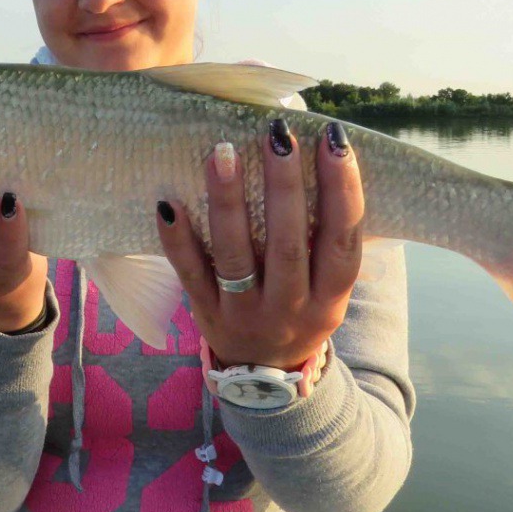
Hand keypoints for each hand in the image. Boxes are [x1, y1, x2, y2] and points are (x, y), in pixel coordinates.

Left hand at [156, 118, 363, 370]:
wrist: (266, 376)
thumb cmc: (302, 305)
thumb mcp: (329, 284)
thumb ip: (325, 230)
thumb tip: (315, 146)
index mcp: (331, 295)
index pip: (342, 238)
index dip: (343, 189)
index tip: (334, 139)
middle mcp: (292, 307)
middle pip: (289, 244)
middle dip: (284, 186)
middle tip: (278, 134)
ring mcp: (245, 313)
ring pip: (236, 257)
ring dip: (228, 202)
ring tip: (223, 152)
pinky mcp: (206, 313)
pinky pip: (190, 274)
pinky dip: (178, 240)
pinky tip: (169, 202)